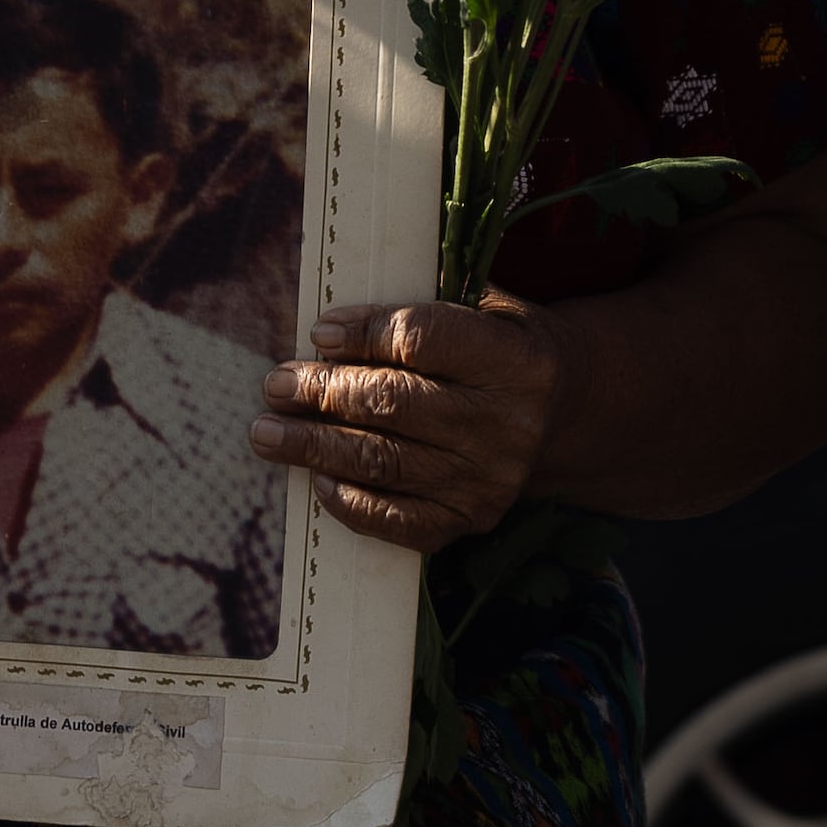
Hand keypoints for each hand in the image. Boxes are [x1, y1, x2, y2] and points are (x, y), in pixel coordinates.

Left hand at [257, 297, 560, 549]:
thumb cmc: (497, 344)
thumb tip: (327, 330)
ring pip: (383, 462)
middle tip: (276, 385)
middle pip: (393, 404)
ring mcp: (489, 479)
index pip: (422, 340)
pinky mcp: (471, 518)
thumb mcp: (480, 306)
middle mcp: (506, 423)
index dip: (364, 334)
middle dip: (322, 394)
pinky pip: (399, 520)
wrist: (559, 408)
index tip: (318, 333)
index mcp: (513, 358)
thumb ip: (416, 309)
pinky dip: (352, 503)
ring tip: (267, 433)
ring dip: (315, 447)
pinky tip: (319, 480)